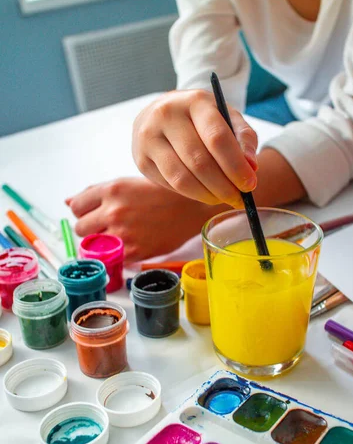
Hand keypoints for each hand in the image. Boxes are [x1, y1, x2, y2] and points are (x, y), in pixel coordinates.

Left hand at [66, 177, 219, 262]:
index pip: (77, 206)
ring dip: (101, 245)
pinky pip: (111, 260)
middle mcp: (113, 211)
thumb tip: (69, 201)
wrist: (193, 208)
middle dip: (90, 230)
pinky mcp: (133, 252)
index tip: (93, 215)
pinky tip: (129, 247)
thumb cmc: (163, 193)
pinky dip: (116, 257)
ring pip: (92, 247)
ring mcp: (122, 233)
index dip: (83, 212)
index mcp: (111, 190)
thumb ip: (97, 192)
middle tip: (107, 229)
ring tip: (119, 239)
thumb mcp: (129, 184)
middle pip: (81, 228)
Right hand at [132, 89, 257, 208]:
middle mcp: (166, 116)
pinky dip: (192, 194)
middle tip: (239, 199)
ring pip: (182, 178)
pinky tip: (204, 192)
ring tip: (223, 198)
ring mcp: (149, 138)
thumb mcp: (227, 118)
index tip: (250, 184)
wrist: (164, 114)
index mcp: (194, 101)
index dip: (235, 165)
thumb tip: (251, 167)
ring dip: (207, 195)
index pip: (217, 138)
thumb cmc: (202, 119)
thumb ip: (244, 139)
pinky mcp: (141, 160)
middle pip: (199, 161)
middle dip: (224, 186)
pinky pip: (171, 185)